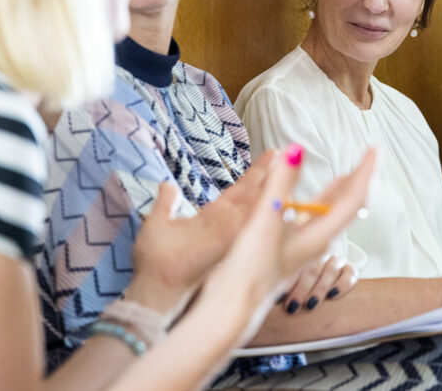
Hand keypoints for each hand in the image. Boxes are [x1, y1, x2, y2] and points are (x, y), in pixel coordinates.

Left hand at [124, 153, 275, 314]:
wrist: (153, 288)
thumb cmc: (153, 263)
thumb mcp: (158, 223)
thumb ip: (166, 203)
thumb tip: (166, 185)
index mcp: (212, 216)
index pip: (239, 189)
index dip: (255, 172)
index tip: (271, 154)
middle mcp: (226, 222)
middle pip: (253, 192)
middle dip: (270, 173)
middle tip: (288, 153)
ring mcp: (230, 232)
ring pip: (256, 203)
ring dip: (273, 185)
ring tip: (288, 166)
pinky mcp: (230, 243)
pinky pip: (251, 221)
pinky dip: (265, 208)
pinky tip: (280, 193)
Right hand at [192, 148, 374, 343]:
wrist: (231, 307)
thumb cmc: (251, 270)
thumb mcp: (265, 220)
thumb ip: (281, 184)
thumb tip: (296, 150)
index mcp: (320, 235)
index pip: (353, 197)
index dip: (365, 171)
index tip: (374, 150)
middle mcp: (317, 241)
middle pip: (347, 205)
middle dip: (359, 179)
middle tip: (367, 156)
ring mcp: (303, 246)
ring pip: (330, 213)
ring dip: (340, 191)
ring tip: (347, 173)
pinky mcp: (288, 249)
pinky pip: (313, 219)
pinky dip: (317, 202)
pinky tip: (307, 198)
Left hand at [278, 254, 357, 313]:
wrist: (323, 266)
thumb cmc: (296, 273)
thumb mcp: (286, 271)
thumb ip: (279, 278)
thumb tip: (265, 297)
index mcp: (302, 248)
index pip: (294, 262)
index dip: (286, 280)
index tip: (276, 297)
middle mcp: (320, 251)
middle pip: (311, 267)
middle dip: (301, 288)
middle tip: (292, 306)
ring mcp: (336, 258)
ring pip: (330, 270)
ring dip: (319, 289)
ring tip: (310, 305)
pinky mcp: (349, 268)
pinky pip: (350, 274)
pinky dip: (342, 285)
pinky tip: (332, 295)